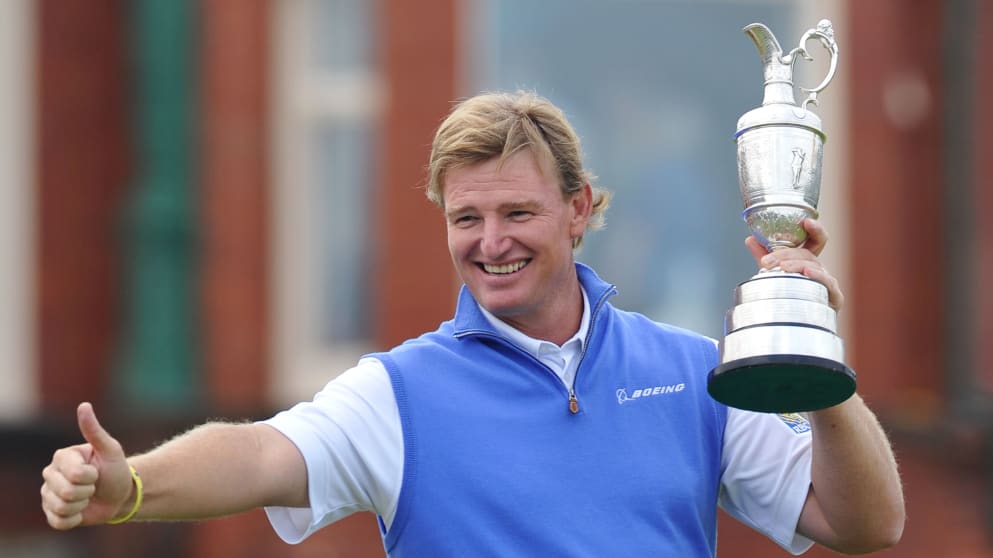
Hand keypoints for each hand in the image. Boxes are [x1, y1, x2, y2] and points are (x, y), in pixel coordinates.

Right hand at [41, 402, 132, 528]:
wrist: (120, 495)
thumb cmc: (116, 470)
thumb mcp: (110, 449)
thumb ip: (94, 430)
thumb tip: (84, 405)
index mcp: (62, 457)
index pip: (74, 474)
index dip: (91, 477)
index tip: (97, 472)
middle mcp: (50, 474)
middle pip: (65, 492)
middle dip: (87, 492)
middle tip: (93, 486)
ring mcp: (48, 494)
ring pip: (61, 507)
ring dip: (81, 505)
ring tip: (87, 497)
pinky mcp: (51, 512)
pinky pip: (58, 522)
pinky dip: (75, 519)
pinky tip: (81, 511)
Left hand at [744, 218, 844, 310]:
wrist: (799, 323)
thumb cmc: (791, 295)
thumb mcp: (775, 273)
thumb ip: (764, 256)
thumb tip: (750, 239)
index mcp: (808, 261)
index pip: (816, 240)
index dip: (814, 229)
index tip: (805, 221)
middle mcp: (820, 269)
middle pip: (807, 254)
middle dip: (786, 255)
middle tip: (767, 261)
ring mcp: (828, 282)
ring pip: (814, 267)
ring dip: (796, 265)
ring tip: (782, 268)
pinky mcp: (834, 296)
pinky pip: (827, 284)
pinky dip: (817, 277)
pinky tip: (807, 274)